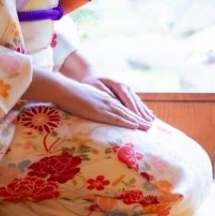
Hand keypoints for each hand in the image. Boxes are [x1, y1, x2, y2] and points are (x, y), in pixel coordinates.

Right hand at [27, 67, 151, 130]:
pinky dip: (127, 122)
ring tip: (148, 127)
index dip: (133, 112)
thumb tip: (94, 109)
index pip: (122, 106)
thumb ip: (92, 103)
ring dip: (137, 121)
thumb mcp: (85, 98)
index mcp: (104, 97)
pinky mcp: (99, 110)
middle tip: (151, 124)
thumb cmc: (70, 94)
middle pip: (127, 110)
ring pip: (125, 114)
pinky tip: (135, 125)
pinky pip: (116, 117)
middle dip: (140, 117)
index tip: (142, 118)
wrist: (63, 89)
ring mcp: (104, 105)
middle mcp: (108, 100)